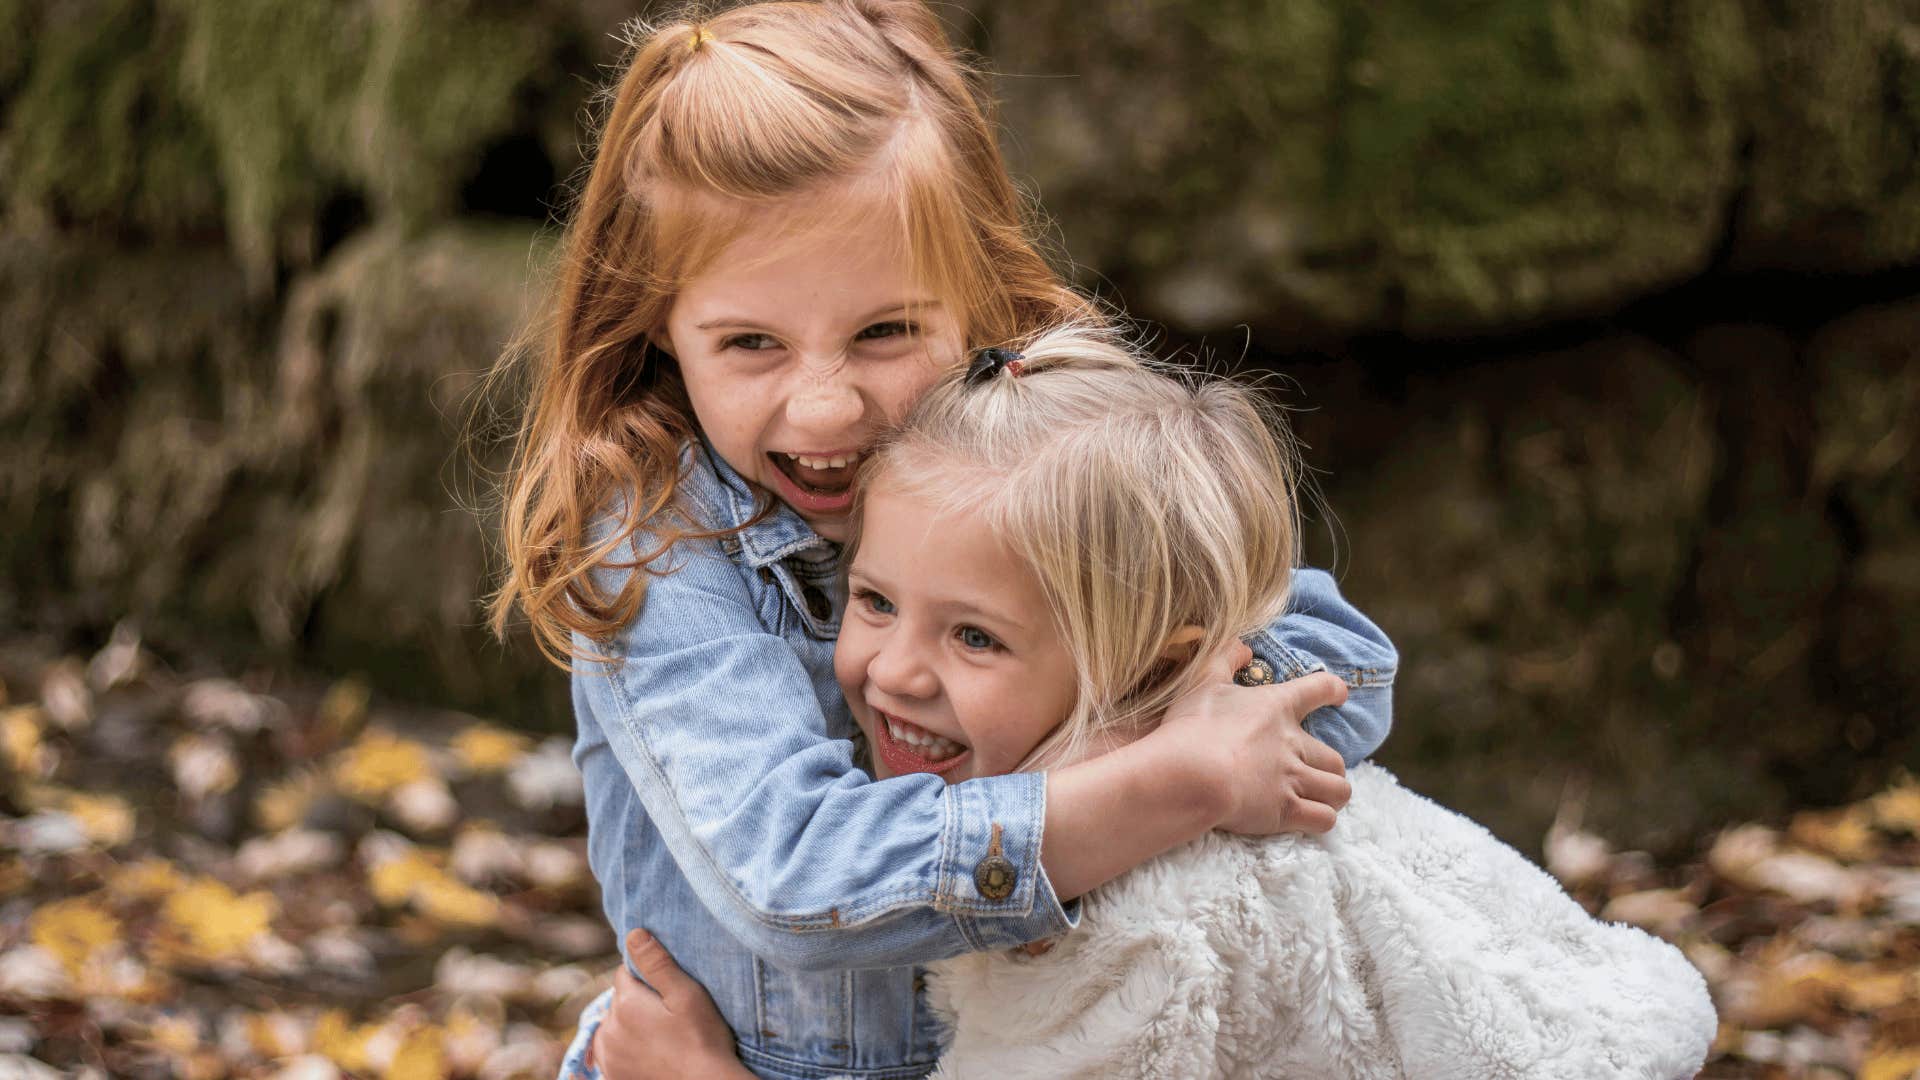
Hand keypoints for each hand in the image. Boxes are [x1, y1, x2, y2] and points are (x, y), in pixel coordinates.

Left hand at [589, 929, 752, 1079]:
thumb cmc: (702, 1039)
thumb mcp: (686, 994)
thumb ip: (657, 963)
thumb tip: (633, 933)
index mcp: (625, 1003)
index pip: (625, 973)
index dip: (648, 978)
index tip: (668, 992)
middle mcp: (608, 1028)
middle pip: (619, 1000)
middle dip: (638, 1001)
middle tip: (668, 1016)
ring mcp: (608, 1055)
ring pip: (612, 1025)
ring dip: (628, 1025)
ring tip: (660, 1035)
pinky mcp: (611, 1074)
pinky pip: (610, 1050)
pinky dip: (624, 1047)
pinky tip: (647, 1051)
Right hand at [1156, 643, 1351, 835]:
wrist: (1191, 774)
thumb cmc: (1194, 726)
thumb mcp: (1203, 680)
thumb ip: (1224, 657)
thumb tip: (1243, 645)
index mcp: (1277, 707)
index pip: (1319, 689)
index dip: (1332, 690)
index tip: (1339, 694)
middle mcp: (1293, 744)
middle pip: (1335, 758)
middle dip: (1331, 767)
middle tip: (1317, 771)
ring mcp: (1292, 779)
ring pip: (1339, 790)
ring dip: (1333, 795)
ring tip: (1322, 798)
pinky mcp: (1286, 811)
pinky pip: (1324, 819)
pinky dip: (1321, 820)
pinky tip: (1310, 819)